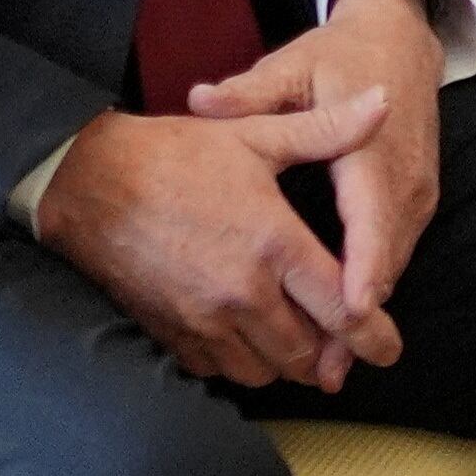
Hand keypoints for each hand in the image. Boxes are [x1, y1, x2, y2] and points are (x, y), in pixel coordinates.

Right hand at [35, 84, 402, 387]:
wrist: (87, 182)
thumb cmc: (175, 155)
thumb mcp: (255, 135)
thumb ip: (327, 130)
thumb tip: (383, 103)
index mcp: (273, 245)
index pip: (342, 309)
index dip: (373, 336)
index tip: (388, 349)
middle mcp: (242, 293)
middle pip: (307, 353)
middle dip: (333, 356)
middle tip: (346, 350)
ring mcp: (203, 319)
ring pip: (264, 371)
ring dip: (287, 364)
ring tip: (298, 343)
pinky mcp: (171, 333)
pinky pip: (218, 372)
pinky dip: (240, 364)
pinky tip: (248, 341)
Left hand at [182, 0, 447, 344]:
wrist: (403, 44)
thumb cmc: (339, 58)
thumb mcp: (293, 66)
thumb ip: (250, 91)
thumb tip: (203, 99)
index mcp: (372, 147)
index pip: (371, 217)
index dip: (362, 268)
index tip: (347, 311)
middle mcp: (403, 180)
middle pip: (387, 260)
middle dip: (360, 319)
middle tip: (327, 372)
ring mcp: (416, 196)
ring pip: (393, 267)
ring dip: (364, 318)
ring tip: (331, 370)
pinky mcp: (415, 207)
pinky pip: (393, 259)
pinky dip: (370, 295)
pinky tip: (342, 332)